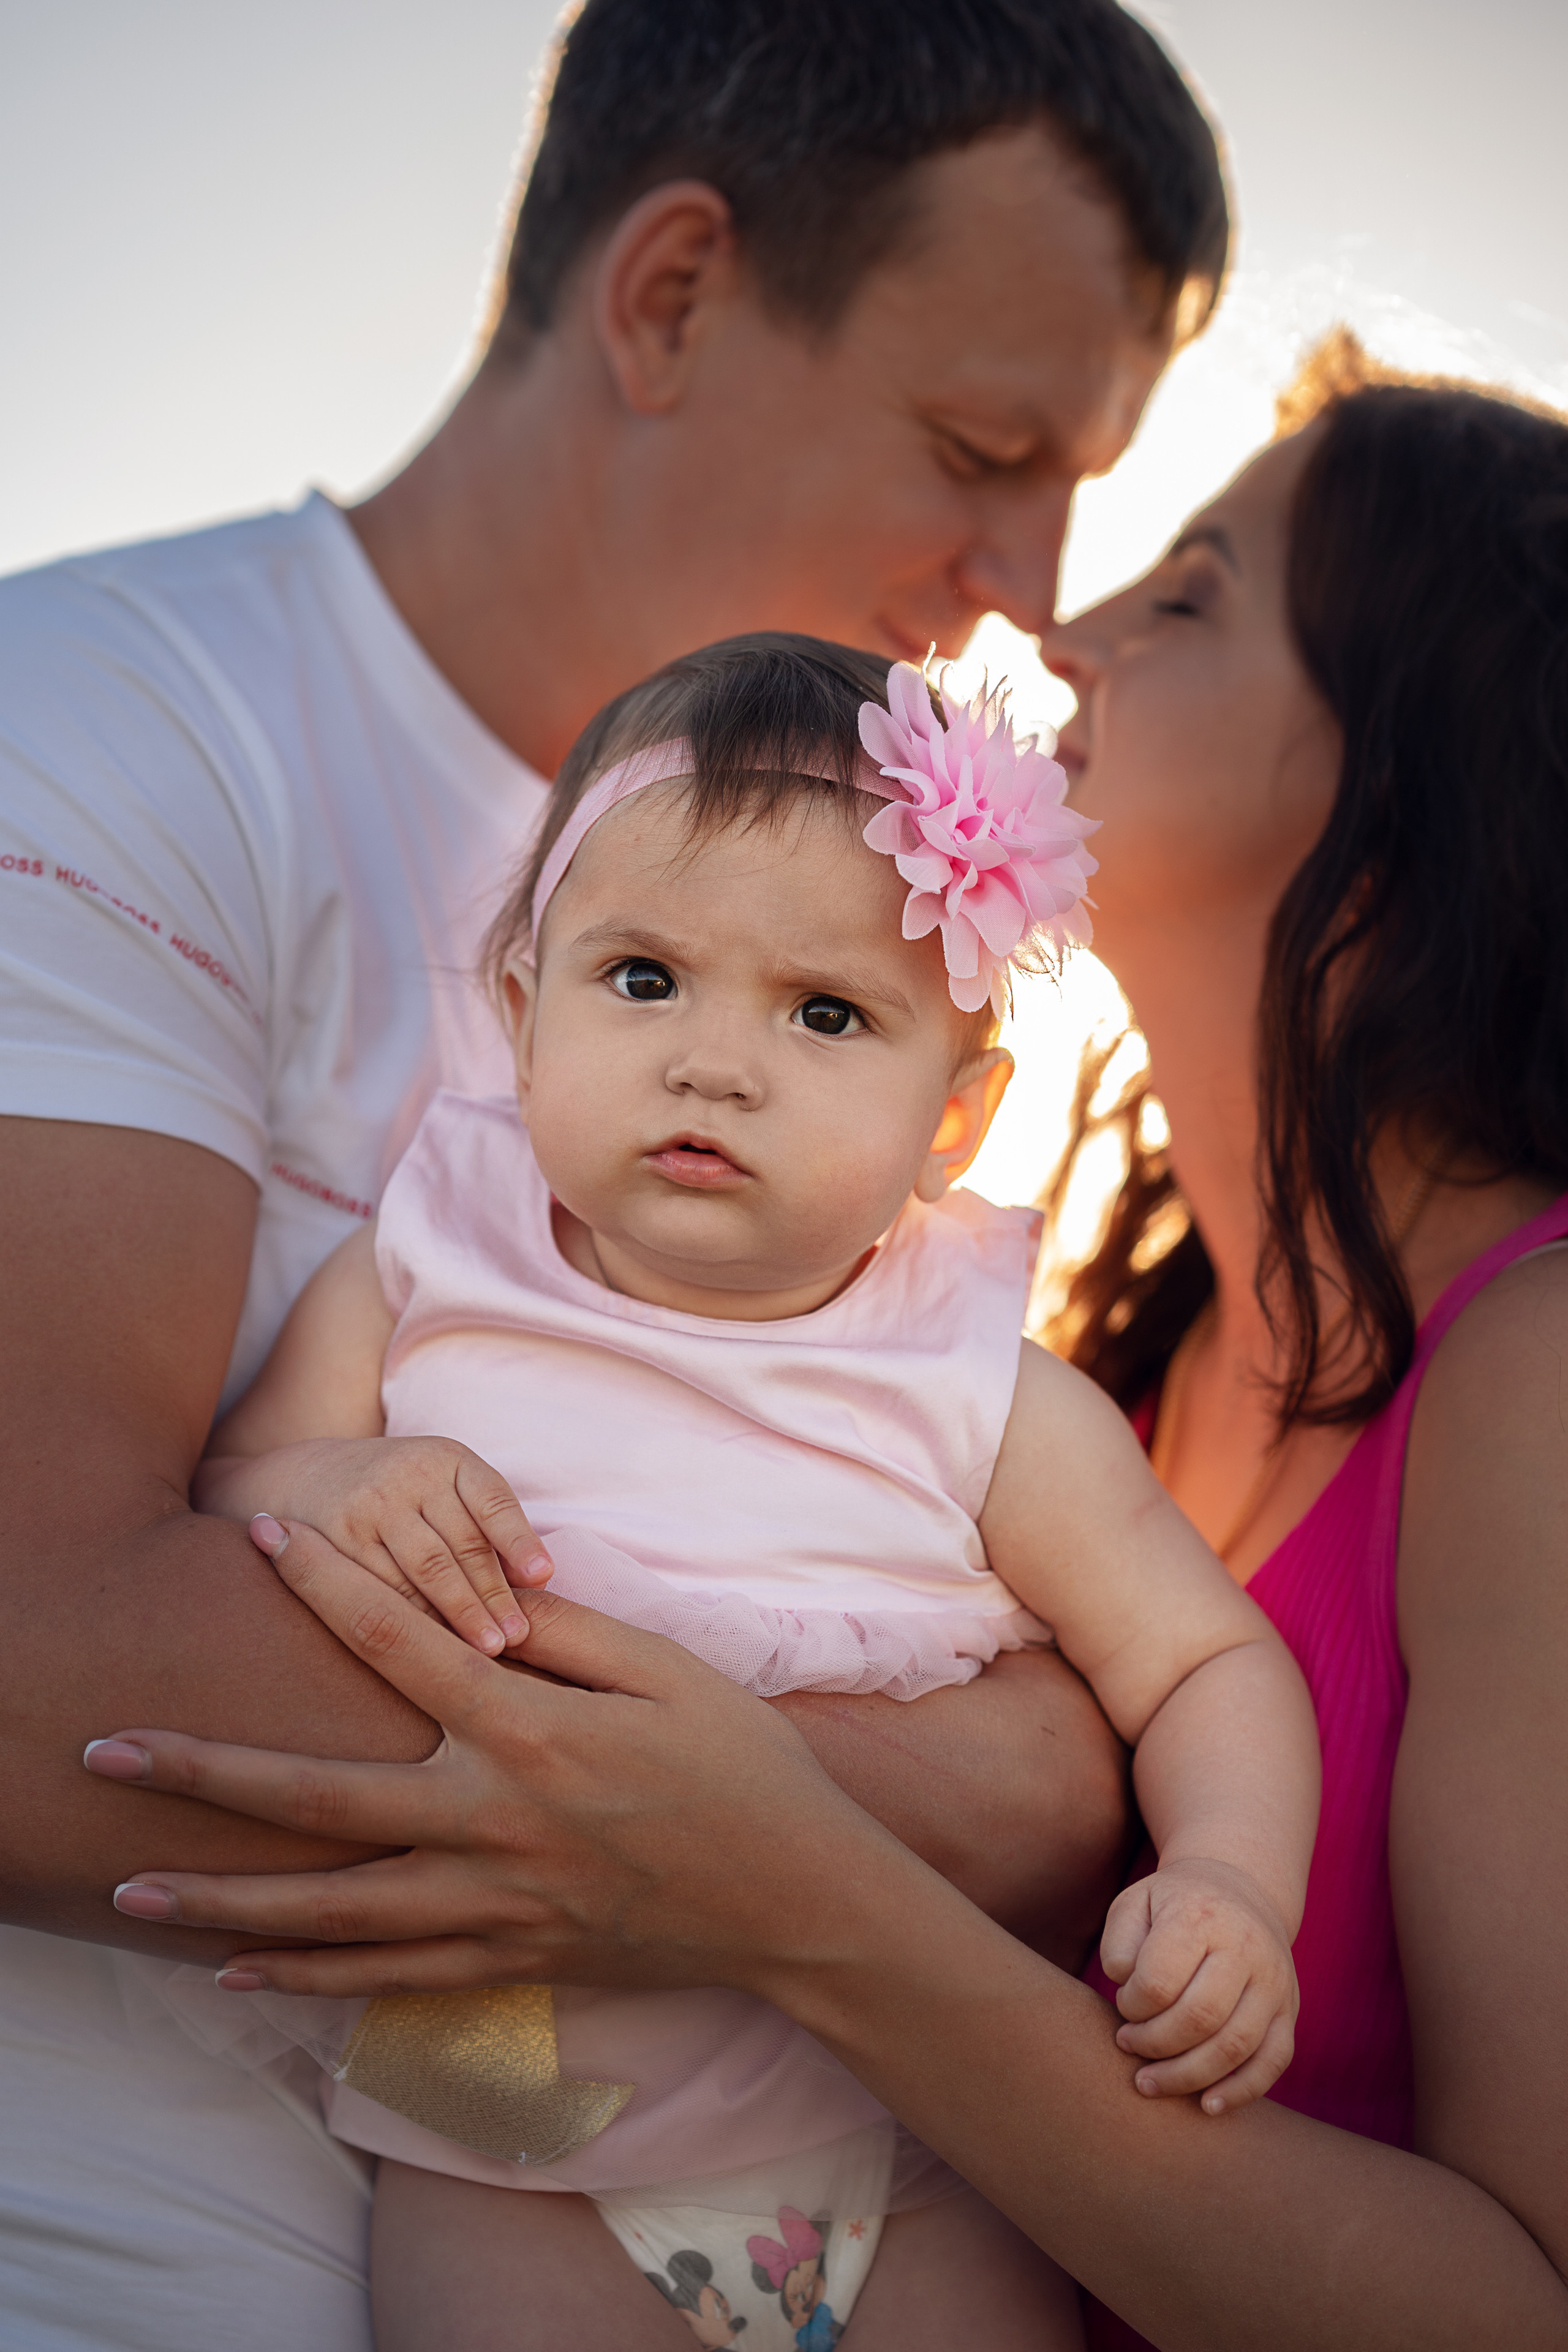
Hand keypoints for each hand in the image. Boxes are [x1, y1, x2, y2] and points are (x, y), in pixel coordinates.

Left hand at [85, 1521, 899, 1996]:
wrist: (799, 1902)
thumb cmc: (742, 1770)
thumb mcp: (670, 1673)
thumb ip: (567, 1634)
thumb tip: (484, 1591)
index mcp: (533, 1733)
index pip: (402, 1647)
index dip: (328, 1584)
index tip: (260, 1538)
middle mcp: (494, 1822)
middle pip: (319, 1799)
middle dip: (203, 1775)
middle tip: (107, 1754)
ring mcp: (493, 1904)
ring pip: (329, 1911)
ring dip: (220, 1901)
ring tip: (128, 1893)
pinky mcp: (506, 1957)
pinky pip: (382, 1979)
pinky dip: (304, 1978)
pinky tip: (235, 1972)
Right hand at [197, 1437, 553, 1655]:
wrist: (302, 1479)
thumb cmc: (398, 1494)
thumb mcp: (442, 1486)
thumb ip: (485, 1523)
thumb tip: (538, 1579)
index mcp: (447, 1458)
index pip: (493, 1498)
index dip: (520, 1539)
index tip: (544, 1577)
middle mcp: (409, 1473)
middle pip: (462, 1542)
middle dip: (493, 1594)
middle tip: (519, 1636)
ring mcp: (369, 1505)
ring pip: (424, 1569)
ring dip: (459, 1614)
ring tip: (489, 1650)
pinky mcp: (333, 1538)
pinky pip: (380, 1586)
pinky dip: (411, 1619)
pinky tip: (433, 1646)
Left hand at [1099, 1856, 1298, 2113]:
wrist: (1240, 1891)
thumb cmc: (1174, 1905)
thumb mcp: (1135, 1904)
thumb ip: (1119, 1944)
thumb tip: (1126, 1986)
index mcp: (1201, 1916)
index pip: (1161, 1980)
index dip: (1132, 2006)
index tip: (1123, 2005)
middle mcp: (1246, 1947)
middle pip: (1200, 2017)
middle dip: (1155, 2044)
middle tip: (1127, 2045)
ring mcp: (1275, 1981)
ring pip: (1236, 2046)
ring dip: (1187, 2076)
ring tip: (1149, 2081)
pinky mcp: (1290, 2010)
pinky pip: (1274, 2061)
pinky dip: (1242, 2090)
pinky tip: (1207, 2105)